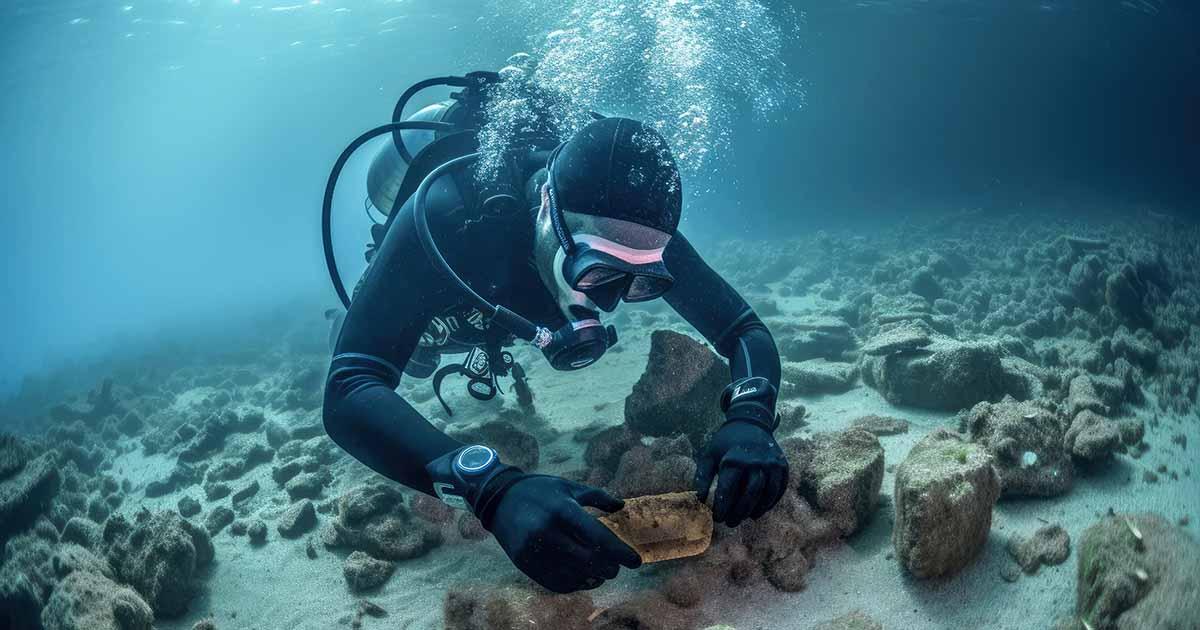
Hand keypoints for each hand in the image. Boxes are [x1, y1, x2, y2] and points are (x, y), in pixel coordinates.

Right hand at [486, 474, 641, 592]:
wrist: (499, 500)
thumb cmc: (540, 491)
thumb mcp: (569, 487)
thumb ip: (597, 497)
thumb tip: (621, 506)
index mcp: (562, 509)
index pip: (597, 536)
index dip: (619, 552)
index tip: (636, 562)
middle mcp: (547, 531)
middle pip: (589, 560)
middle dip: (608, 567)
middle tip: (616, 567)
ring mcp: (533, 549)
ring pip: (574, 575)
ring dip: (593, 578)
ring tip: (601, 574)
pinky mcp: (524, 563)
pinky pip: (556, 582)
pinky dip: (574, 584)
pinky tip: (583, 579)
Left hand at [694, 420, 788, 526]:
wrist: (750, 422)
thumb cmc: (726, 442)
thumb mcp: (709, 455)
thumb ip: (703, 478)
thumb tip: (699, 501)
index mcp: (734, 459)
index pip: (729, 490)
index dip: (722, 507)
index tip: (716, 518)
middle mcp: (755, 462)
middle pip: (749, 495)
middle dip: (739, 512)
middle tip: (730, 522)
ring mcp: (772, 464)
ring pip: (766, 494)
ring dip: (756, 510)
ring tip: (745, 517)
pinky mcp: (782, 466)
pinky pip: (779, 489)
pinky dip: (770, 503)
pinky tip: (759, 509)